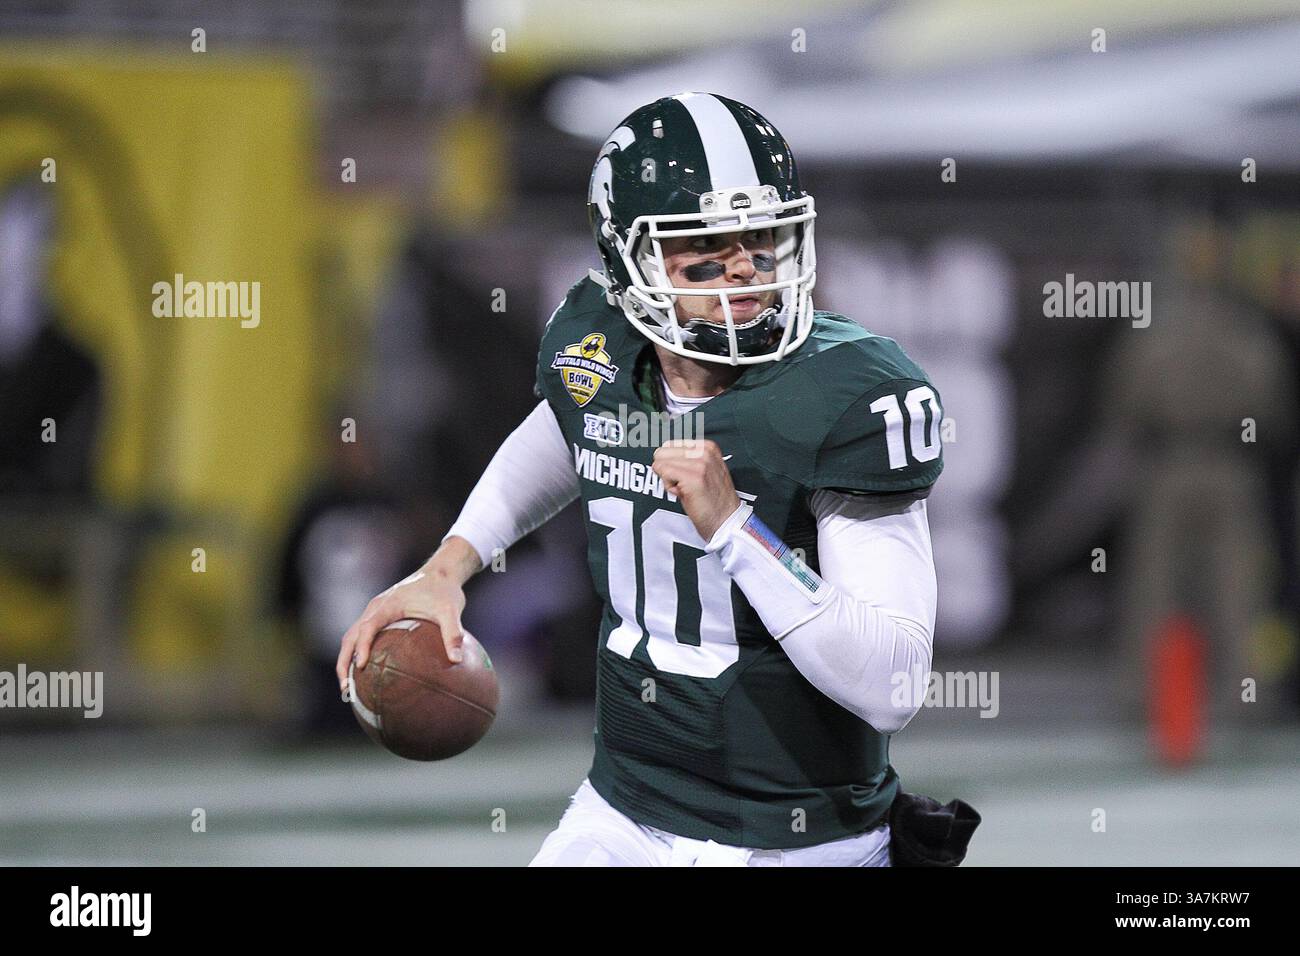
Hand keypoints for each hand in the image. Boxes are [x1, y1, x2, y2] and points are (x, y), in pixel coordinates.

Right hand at [335, 536, 479, 695]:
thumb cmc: (444, 590)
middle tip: (345, 688)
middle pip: (350, 636)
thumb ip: (453, 633)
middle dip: (344, 661)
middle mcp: (376, 608)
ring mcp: (375, 612)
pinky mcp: (379, 617)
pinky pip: (362, 636)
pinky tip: (366, 674)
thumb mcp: (451, 610)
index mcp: (388, 605)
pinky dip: (357, 654)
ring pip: (352, 637)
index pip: (368, 627)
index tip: (361, 666)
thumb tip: (457, 660)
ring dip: (346, 660)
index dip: (362, 646)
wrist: (440, 572)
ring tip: (349, 688)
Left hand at [652, 439, 742, 541]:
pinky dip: (669, 487)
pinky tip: (684, 493)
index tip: (684, 476)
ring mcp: (700, 464)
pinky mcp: (693, 477)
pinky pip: (663, 473)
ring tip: (686, 489)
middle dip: (668, 470)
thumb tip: (663, 454)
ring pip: (660, 463)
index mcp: (707, 447)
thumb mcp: (705, 469)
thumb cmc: (713, 500)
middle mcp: (704, 452)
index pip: (669, 445)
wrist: (726, 521)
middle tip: (684, 484)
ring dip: (669, 480)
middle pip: (662, 452)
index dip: (671, 464)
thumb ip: (687, 458)